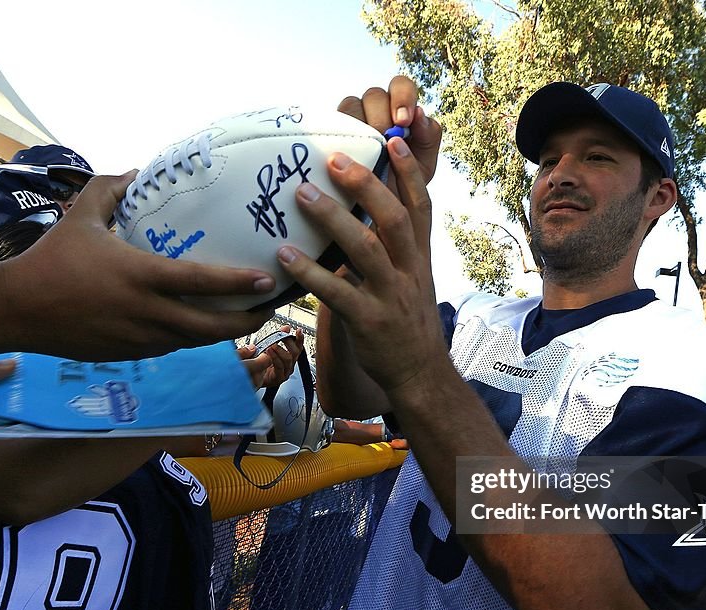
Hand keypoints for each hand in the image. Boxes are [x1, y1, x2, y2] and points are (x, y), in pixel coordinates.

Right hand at [0, 172, 276, 359]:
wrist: (17, 310)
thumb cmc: (50, 259)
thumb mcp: (80, 216)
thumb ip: (110, 190)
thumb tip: (136, 170)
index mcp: (140, 276)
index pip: (201, 282)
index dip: (239, 283)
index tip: (267, 279)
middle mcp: (147, 313)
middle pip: (212, 327)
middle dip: (247, 321)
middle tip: (269, 307)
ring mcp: (140, 339)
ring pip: (195, 342)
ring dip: (224, 333)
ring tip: (246, 318)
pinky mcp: (129, 354)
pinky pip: (172, 347)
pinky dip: (193, 338)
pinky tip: (203, 326)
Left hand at [238, 326, 303, 388]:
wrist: (252, 378)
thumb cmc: (261, 363)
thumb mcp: (271, 346)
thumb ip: (280, 337)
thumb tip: (287, 327)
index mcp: (289, 357)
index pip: (298, 347)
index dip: (300, 338)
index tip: (299, 331)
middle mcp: (289, 365)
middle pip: (295, 352)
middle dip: (288, 342)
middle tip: (281, 337)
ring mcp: (285, 372)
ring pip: (288, 359)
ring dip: (280, 350)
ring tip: (271, 345)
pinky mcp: (279, 378)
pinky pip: (280, 367)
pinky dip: (274, 358)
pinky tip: (268, 352)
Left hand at [276, 136, 447, 398]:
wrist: (420, 374)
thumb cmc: (405, 323)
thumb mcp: (410, 280)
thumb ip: (393, 249)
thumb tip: (364, 215)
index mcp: (419, 258)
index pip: (421, 206)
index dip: (410, 172)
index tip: (394, 140)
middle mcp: (409, 271)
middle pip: (393, 218)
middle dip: (366, 184)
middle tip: (334, 158)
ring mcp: (390, 296)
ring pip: (365, 249)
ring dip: (332, 219)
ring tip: (301, 195)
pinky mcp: (368, 321)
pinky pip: (337, 292)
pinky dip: (309, 272)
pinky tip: (284, 255)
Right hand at [338, 76, 442, 188]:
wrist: (382, 209)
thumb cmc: (405, 182)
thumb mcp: (423, 163)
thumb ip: (428, 136)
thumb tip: (420, 114)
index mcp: (400, 108)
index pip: (400, 86)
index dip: (402, 97)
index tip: (403, 122)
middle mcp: (375, 109)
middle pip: (374, 95)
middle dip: (381, 115)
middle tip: (385, 139)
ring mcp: (352, 121)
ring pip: (351, 106)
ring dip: (359, 125)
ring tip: (366, 150)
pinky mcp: (333, 134)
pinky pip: (331, 125)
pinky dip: (338, 135)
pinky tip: (345, 153)